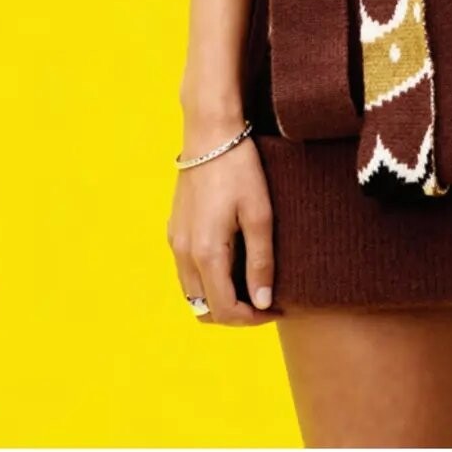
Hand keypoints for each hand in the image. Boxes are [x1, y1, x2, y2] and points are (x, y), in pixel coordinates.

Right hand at [166, 129, 277, 324]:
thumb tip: (262, 302)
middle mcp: (184, 253)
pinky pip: (187, 273)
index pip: (225, 310)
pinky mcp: (175, 230)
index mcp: (205, 252)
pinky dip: (208, 281)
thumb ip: (260, 262)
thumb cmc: (240, 169)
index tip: (277, 308)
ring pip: (193, 294)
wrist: (210, 133)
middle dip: (235, 314)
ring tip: (250, 284)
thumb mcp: (260, 215)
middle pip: (204, 310)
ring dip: (219, 299)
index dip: (253, 319)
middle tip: (265, 300)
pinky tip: (233, 264)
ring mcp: (175, 242)